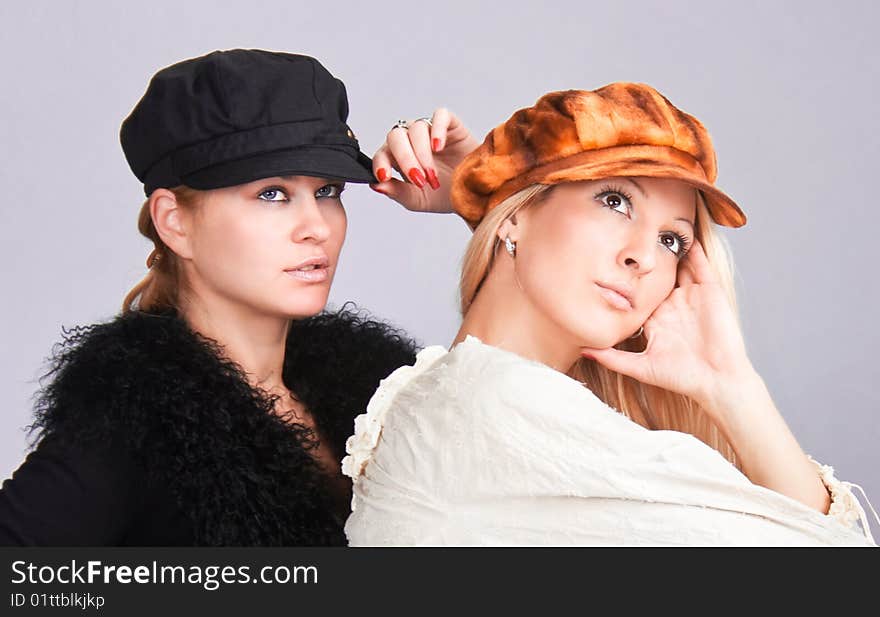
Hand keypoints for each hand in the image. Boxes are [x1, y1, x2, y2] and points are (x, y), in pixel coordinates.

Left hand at [370, 108, 479, 213]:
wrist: (475, 193)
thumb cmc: (444, 195)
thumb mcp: (418, 200)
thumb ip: (397, 192)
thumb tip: (376, 185)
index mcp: (397, 158)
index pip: (381, 154)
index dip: (380, 163)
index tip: (384, 177)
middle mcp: (410, 140)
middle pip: (396, 137)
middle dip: (405, 159)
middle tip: (419, 180)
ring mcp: (429, 131)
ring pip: (416, 129)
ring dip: (422, 154)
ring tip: (433, 176)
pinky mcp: (450, 124)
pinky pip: (440, 116)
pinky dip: (437, 129)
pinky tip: (438, 147)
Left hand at [580, 242, 758, 420]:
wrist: (717, 380)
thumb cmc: (682, 377)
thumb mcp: (640, 367)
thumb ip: (611, 358)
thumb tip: (582, 350)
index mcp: (656, 319)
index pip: (638, 292)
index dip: (624, 280)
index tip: (604, 262)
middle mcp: (673, 304)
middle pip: (656, 274)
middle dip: (645, 258)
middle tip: (627, 233)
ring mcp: (692, 295)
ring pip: (678, 264)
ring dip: (667, 248)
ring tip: (653, 225)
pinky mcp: (710, 290)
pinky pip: (700, 263)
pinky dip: (693, 248)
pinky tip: (682, 233)